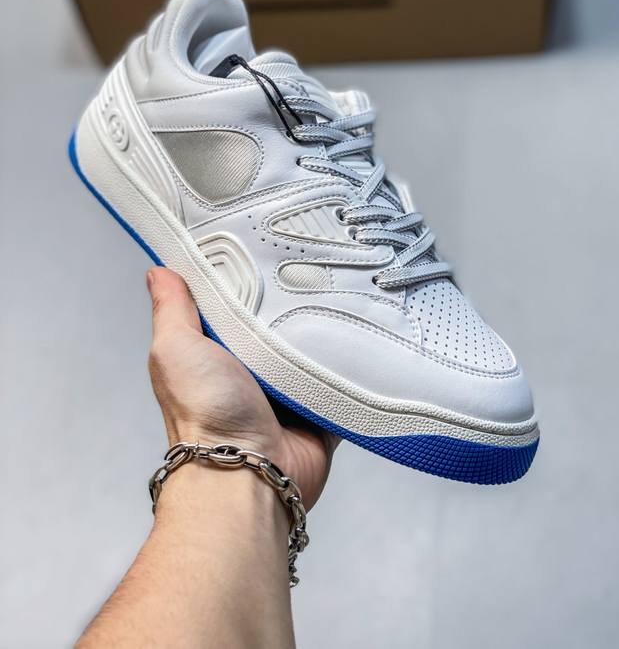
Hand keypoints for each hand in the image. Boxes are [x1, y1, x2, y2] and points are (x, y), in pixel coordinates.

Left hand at [146, 267, 338, 507]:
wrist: (249, 474)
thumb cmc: (205, 417)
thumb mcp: (176, 349)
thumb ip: (172, 309)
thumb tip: (159, 271)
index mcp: (217, 353)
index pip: (234, 304)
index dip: (245, 277)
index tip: (262, 243)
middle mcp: (251, 371)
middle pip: (278, 323)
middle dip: (292, 302)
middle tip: (311, 266)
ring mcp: (287, 393)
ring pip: (313, 349)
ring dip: (323, 334)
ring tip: (340, 297)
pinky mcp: (319, 411)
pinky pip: (343, 381)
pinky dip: (350, 367)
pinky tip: (359, 340)